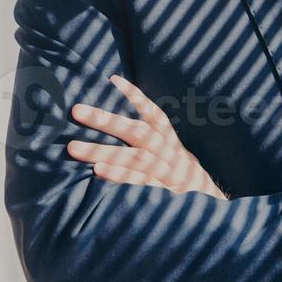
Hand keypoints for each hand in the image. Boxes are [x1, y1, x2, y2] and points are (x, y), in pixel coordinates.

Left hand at [66, 75, 228, 199]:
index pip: (153, 113)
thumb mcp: (174, 151)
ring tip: (73, 147)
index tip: (113, 79)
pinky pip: (137, 181)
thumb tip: (125, 121)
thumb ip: (153, 137)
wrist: (208, 201)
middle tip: (77, 110)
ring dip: (102, 150)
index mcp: (169, 139)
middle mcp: (166, 151)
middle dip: (105, 120)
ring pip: (131, 156)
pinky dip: (119, 175)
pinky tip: (98, 171)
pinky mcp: (161, 190)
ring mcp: (164, 170)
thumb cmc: (181, 173)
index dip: (135, 96)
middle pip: (135, 132)